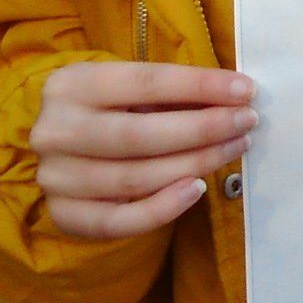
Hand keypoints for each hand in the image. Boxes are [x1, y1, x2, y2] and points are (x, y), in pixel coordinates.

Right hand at [31, 61, 257, 239]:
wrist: (61, 147)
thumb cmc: (109, 108)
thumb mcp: (128, 88)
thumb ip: (171, 92)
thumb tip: (235, 96)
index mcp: (71, 85)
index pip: (145, 82)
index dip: (200, 85)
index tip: (245, 90)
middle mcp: (56, 131)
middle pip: (139, 135)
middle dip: (203, 128)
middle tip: (246, 122)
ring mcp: (56, 177)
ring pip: (135, 178)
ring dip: (195, 164)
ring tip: (234, 148)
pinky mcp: (65, 215)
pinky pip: (119, 221)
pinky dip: (163, 208)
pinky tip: (197, 189)